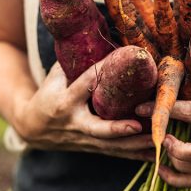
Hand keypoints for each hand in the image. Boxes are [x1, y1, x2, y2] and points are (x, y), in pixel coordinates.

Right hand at [13, 57, 154, 160]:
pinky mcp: (93, 148)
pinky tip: (155, 155)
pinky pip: (117, 153)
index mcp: (64, 102)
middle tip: (138, 126)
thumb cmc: (47, 95)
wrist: (31, 128)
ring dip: (135, 145)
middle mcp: (74, 123)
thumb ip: (73, 62)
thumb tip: (96, 35)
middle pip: (97, 129)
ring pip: (112, 145)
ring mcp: (84, 139)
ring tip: (158, 141)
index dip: (100, 73)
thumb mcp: (54, 77)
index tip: (120, 61)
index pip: (84, 85)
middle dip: (117, 129)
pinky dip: (135, 155)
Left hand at [137, 88, 190, 186]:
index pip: (190, 112)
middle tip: (165, 138)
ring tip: (163, 148)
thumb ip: (190, 90)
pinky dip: (176, 180)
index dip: (165, 110)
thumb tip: (158, 83)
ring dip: (178, 163)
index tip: (140, 108)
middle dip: (181, 150)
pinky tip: (161, 169)